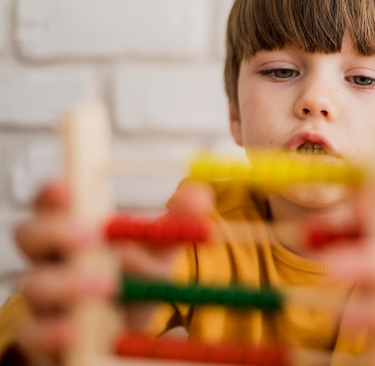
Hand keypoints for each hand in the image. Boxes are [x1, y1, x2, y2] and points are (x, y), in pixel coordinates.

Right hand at [13, 178, 213, 359]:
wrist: (125, 329)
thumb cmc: (134, 276)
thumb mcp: (159, 248)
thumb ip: (177, 223)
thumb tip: (200, 196)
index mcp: (75, 225)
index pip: (52, 201)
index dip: (54, 192)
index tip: (70, 187)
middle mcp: (52, 257)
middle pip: (29, 235)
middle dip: (55, 231)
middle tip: (89, 236)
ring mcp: (45, 296)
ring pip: (34, 284)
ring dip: (66, 283)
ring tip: (105, 286)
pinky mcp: (44, 333)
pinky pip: (33, 333)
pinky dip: (51, 331)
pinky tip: (74, 331)